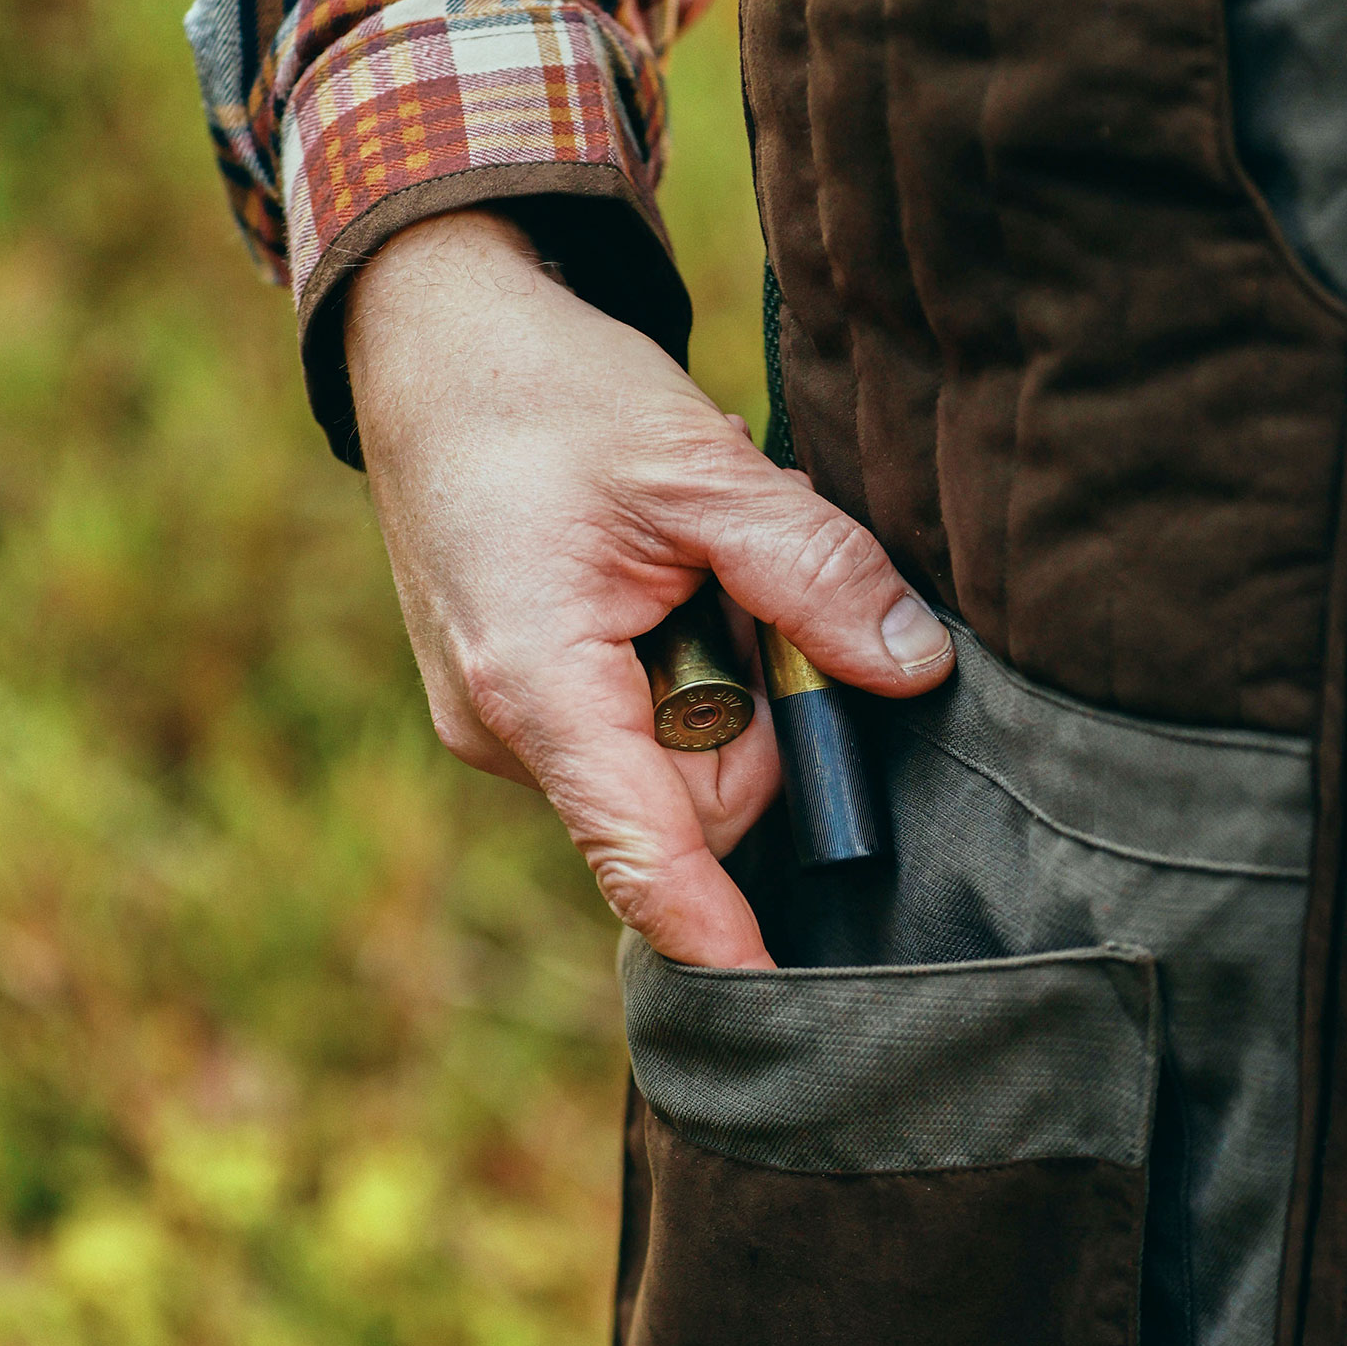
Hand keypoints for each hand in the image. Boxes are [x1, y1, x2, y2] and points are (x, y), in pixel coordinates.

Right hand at [344, 209, 954, 968]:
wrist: (430, 340)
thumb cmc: (546, 391)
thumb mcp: (696, 466)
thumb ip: (810, 571)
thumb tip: (915, 669)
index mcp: (539, 685)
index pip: (649, 854)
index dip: (724, 935)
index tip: (791, 1005)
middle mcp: (507, 728)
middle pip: (696, 791)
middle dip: (760, 704)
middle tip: (747, 574)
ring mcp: (502, 714)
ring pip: (670, 748)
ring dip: (719, 663)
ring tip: (692, 548)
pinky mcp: (513, 688)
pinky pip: (632, 714)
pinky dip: (674, 652)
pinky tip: (659, 563)